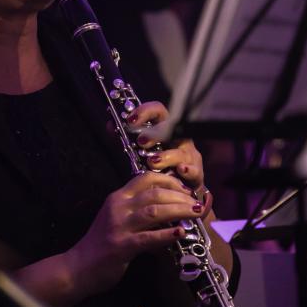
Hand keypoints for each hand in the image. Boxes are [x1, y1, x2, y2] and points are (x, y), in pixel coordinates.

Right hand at [66, 171, 204, 295]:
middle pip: (155, 193)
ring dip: (179, 211)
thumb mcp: (118, 219)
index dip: (170, 180)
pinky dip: (167, 234)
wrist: (79, 267)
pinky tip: (180, 233)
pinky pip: (149, 237)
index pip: (146, 178)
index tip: (185, 188)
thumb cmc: (102, 243)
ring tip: (195, 213)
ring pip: (154, 211)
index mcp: (118, 197)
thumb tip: (170, 207)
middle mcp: (118, 207)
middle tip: (196, 202)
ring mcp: (119, 226)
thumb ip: (139, 211)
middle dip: (180, 196)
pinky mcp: (122, 246)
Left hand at [128, 101, 212, 216]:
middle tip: (141, 142)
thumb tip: (110, 125)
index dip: (145, 111)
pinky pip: (195, 171)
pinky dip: (188, 170)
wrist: (175, 195)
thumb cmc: (157, 170)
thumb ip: (124, 139)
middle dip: (156, 133)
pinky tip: (180, 171)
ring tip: (152, 162)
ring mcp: (189, 157)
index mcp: (165, 132)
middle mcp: (179, 140)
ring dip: (166, 156)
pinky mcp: (196, 174)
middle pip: (172, 129)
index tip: (130, 119)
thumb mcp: (138, 153)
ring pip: (181, 151)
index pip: (158, 112)